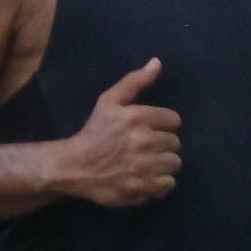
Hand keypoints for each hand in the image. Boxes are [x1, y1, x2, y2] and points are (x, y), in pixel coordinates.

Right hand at [54, 58, 181, 207]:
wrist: (74, 166)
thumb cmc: (94, 132)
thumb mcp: (109, 101)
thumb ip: (135, 81)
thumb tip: (157, 63)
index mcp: (139, 117)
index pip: (174, 120)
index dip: (162, 124)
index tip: (148, 129)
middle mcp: (145, 142)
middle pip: (175, 143)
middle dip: (162, 144)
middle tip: (145, 147)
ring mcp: (144, 167)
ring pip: (174, 164)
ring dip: (163, 163)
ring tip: (147, 162)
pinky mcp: (143, 187)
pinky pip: (168, 184)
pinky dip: (160, 182)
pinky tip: (146, 176)